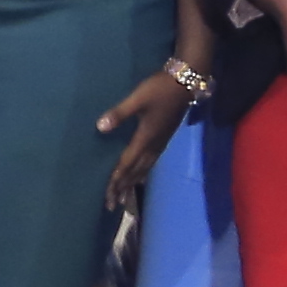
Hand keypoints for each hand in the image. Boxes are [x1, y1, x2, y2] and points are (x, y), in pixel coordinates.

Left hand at [94, 60, 195, 209]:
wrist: (186, 82)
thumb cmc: (160, 89)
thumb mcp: (137, 99)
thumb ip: (119, 114)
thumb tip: (100, 127)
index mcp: (145, 139)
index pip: (126, 165)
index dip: (115, 181)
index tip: (108, 197)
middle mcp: (154, 145)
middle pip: (135, 172)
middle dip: (122, 188)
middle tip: (111, 204)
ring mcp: (161, 142)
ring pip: (144, 169)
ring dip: (132, 183)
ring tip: (123, 196)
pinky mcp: (164, 137)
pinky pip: (151, 162)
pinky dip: (142, 172)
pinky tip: (139, 175)